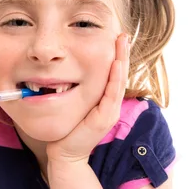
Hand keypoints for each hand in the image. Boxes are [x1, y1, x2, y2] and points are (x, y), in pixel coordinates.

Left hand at [46, 32, 130, 163]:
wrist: (65, 154)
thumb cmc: (67, 129)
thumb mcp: (74, 105)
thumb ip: (76, 91)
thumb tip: (65, 73)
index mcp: (105, 101)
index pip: (114, 74)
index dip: (117, 56)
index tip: (116, 38)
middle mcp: (111, 105)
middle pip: (120, 74)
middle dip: (122, 53)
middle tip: (123, 34)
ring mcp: (110, 111)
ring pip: (119, 81)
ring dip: (122, 60)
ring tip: (122, 43)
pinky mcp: (105, 118)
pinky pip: (112, 94)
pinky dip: (115, 77)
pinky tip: (116, 64)